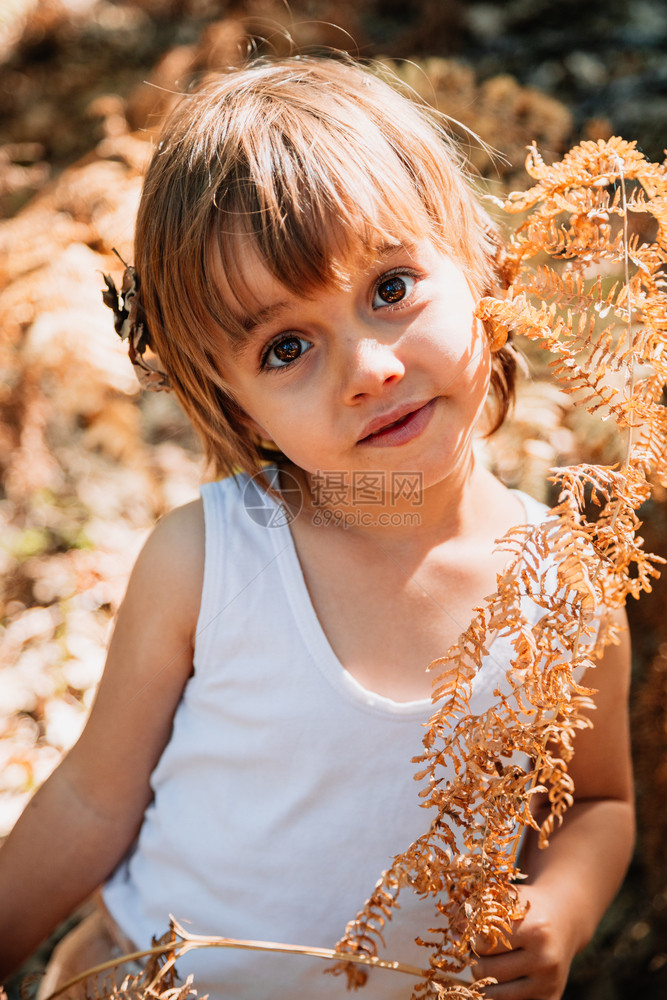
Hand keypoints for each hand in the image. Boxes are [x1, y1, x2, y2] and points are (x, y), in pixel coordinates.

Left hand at [470, 884, 581, 999]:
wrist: (564, 919)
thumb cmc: (528, 908)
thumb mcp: (506, 900)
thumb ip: (477, 912)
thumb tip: (452, 933)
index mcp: (534, 929)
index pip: (483, 943)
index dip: (471, 939)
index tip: (474, 933)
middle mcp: (544, 959)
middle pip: (486, 971)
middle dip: (476, 961)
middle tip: (480, 951)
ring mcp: (548, 983)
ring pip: (495, 995)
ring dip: (485, 981)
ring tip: (490, 964)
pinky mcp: (551, 999)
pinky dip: (501, 994)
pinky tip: (503, 979)